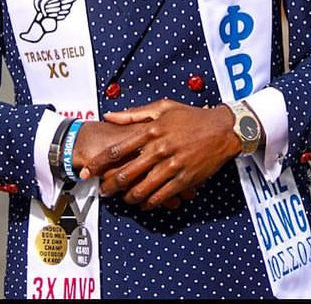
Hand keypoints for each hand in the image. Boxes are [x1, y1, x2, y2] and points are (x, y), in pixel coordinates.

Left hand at [73, 98, 238, 210]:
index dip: (99, 162)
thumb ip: (133, 113)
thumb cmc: (191, 116)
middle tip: (103, 190)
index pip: (118, 149)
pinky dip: (149, 202)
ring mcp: (172, 165)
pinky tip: (144, 203)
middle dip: (110, 185)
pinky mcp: (184, 179)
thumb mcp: (162, 107)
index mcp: (152, 129)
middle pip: (126, 172)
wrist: (221, 129)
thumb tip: (110, 115)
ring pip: (142, 188)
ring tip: (123, 198)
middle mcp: (159, 148)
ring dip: (128, 197)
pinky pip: (161, 196)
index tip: (88, 169)